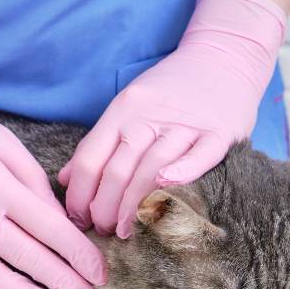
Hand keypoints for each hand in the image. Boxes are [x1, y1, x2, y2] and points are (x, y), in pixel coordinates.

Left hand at [59, 0, 285, 237]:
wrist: (223, 57)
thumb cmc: (170, 90)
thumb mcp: (127, 107)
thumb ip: (97, 143)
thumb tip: (66, 179)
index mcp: (123, 111)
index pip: (90, 158)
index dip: (79, 195)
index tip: (78, 219)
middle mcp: (150, 116)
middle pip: (118, 169)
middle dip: (104, 208)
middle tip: (102, 231)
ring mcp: (185, 124)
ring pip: (152, 167)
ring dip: (135, 204)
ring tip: (125, 231)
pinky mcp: (220, 131)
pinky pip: (200, 156)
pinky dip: (182, 172)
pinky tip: (166, 190)